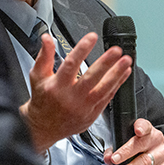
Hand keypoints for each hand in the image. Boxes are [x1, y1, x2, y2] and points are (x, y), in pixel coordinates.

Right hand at [20, 32, 131, 151]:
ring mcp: (83, 107)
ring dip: (116, 74)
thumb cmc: (42, 100)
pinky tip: (124, 73)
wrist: (44, 127)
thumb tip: (47, 38)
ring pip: (103, 89)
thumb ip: (44, 55)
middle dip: (105, 63)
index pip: (71, 64)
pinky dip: (117, 84)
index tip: (92, 37)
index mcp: (57, 86)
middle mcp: (71, 97)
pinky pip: (108, 97)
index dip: (82, 49)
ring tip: (126, 61)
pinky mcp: (92, 114)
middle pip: (91, 78)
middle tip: (116, 51)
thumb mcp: (38, 76)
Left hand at [105, 118, 163, 164]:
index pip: (145, 126)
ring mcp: (162, 156)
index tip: (137, 130)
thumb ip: (116, 151)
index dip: (141, 127)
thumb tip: (107, 157)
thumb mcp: (130, 149)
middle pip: (141, 144)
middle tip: (114, 159)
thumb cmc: (142, 155)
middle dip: (126, 152)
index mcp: (147, 132)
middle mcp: (156, 142)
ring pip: (145, 162)